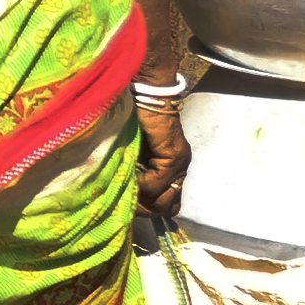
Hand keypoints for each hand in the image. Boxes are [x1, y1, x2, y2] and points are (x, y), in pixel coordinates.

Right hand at [135, 98, 188, 220]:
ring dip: (142, 197)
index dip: (148, 209)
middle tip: (126, 200)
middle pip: (168, 207)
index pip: (168, 204)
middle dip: (145, 208)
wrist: (146, 95)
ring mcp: (179, 164)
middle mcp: (180, 169)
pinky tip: (132, 169)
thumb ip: (133, 171)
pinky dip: (142, 182)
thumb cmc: (133, 119)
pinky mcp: (173, 157)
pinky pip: (156, 183)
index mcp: (172, 169)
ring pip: (163, 200)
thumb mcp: (132, 153)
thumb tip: (124, 193)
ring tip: (127, 186)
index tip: (128, 205)